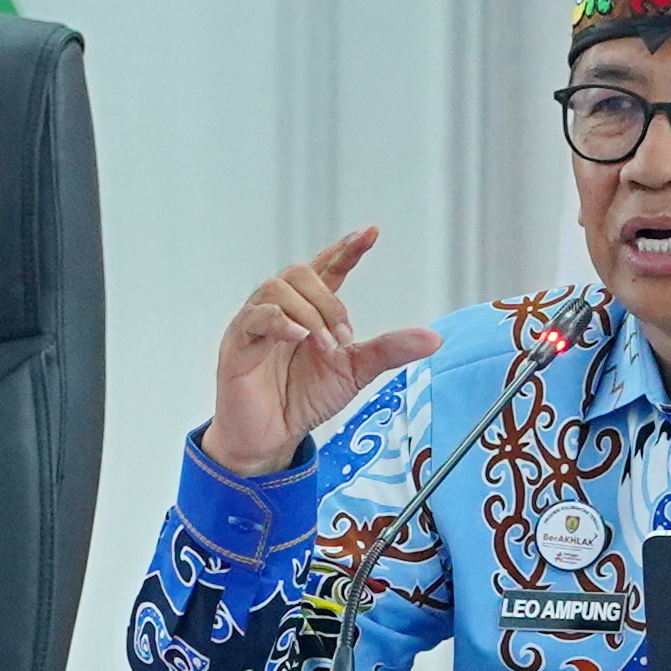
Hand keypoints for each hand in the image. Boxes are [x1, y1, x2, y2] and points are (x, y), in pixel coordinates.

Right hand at [200, 226, 442, 475]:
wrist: (274, 437)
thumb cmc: (304, 398)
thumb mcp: (355, 371)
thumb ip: (389, 350)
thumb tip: (434, 338)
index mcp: (309, 310)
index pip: (327, 268)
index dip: (346, 249)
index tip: (371, 233)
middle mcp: (281, 309)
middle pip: (302, 273)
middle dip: (330, 301)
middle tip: (345, 338)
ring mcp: (256, 324)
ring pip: (277, 288)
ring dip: (309, 313)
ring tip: (325, 345)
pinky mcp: (237, 343)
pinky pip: (255, 317)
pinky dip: (280, 321)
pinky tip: (299, 337)